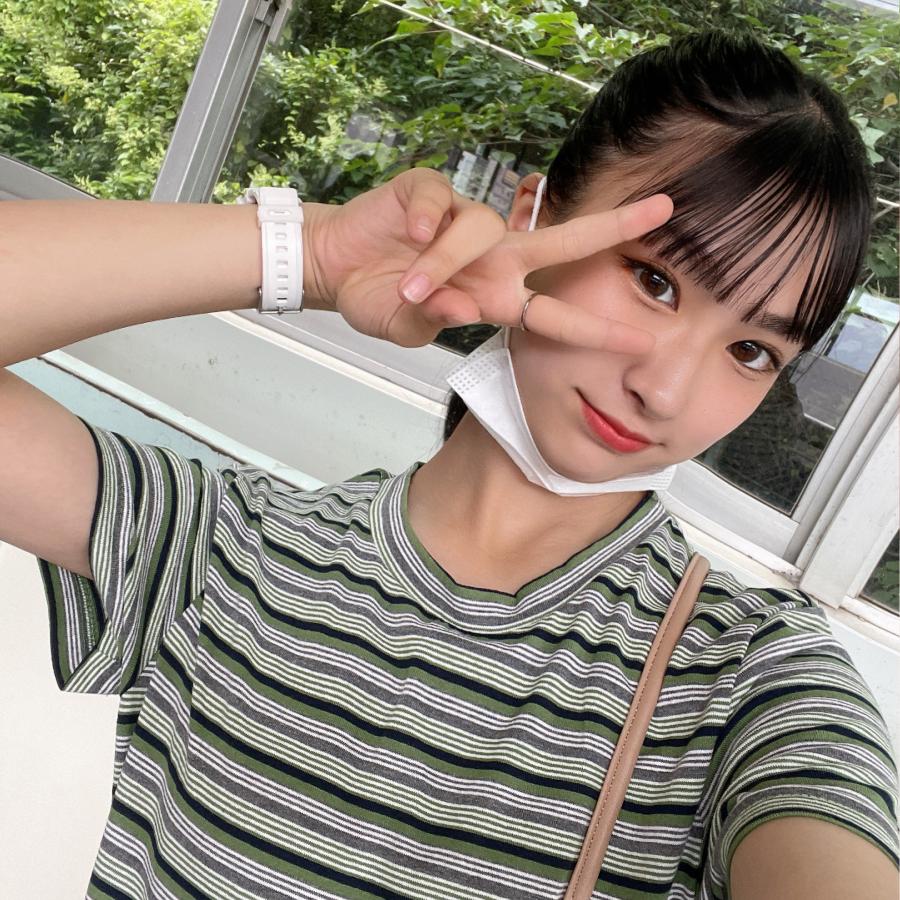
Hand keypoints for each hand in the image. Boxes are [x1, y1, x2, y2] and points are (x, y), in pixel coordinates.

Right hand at [305, 168, 672, 350]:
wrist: (333, 268)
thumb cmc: (377, 299)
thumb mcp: (405, 326)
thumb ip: (433, 321)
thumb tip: (463, 308)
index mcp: (494, 294)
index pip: (554, 312)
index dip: (596, 327)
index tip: (643, 341)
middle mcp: (491, 256)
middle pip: (561, 241)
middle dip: (611, 228)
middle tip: (663, 209)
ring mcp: (462, 221)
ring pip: (480, 229)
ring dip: (446, 261)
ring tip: (410, 286)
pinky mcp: (428, 191)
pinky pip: (440, 201)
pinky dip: (426, 219)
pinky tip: (409, 233)